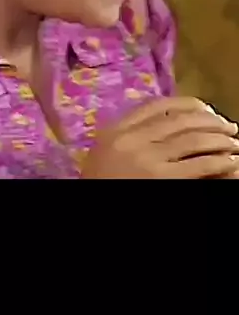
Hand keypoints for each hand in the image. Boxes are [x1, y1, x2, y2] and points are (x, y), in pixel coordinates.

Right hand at [82, 97, 238, 178]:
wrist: (90, 210)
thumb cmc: (101, 183)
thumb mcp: (104, 154)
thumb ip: (126, 135)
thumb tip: (161, 123)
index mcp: (114, 131)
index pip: (154, 105)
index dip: (185, 104)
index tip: (203, 108)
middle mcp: (130, 139)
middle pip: (178, 119)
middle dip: (209, 120)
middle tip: (227, 126)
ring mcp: (147, 159)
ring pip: (194, 138)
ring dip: (220, 139)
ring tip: (233, 142)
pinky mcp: (163, 180)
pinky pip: (200, 165)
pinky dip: (221, 161)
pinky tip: (231, 162)